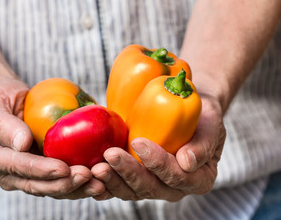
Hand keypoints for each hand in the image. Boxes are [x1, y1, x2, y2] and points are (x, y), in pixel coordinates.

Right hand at [0, 76, 104, 198]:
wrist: (5, 100)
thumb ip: (3, 125)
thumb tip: (21, 144)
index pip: (17, 167)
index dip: (40, 170)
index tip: (62, 168)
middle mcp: (6, 172)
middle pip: (36, 184)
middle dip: (63, 184)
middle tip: (87, 176)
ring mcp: (24, 174)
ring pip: (51, 188)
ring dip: (75, 188)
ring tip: (97, 183)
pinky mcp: (41, 170)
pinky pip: (59, 180)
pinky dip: (77, 182)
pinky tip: (96, 179)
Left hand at [92, 95, 225, 200]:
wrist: (184, 111)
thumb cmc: (201, 118)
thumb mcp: (211, 126)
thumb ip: (203, 144)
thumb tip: (187, 162)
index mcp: (197, 179)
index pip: (177, 177)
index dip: (158, 164)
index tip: (140, 142)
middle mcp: (173, 187)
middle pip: (151, 188)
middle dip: (129, 172)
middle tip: (110, 155)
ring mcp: (152, 184)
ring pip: (131, 191)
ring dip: (113, 180)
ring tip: (96, 167)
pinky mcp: (134, 178)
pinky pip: (118, 186)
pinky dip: (104, 184)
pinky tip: (91, 176)